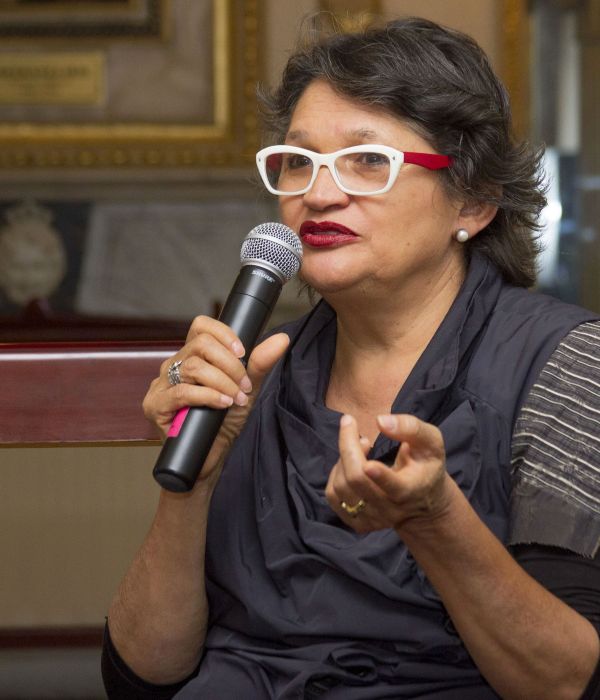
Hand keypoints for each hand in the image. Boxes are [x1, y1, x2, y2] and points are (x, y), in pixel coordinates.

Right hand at [143, 315, 288, 477]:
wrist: (210, 459)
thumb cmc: (224, 423)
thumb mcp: (246, 389)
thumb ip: (259, 364)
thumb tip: (282, 339)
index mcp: (191, 357)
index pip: (201, 327)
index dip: (224, 333)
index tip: (242, 353)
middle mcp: (173, 366)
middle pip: (200, 344)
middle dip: (230, 364)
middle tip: (244, 386)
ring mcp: (161, 385)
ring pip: (192, 366)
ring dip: (223, 382)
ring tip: (236, 399)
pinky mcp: (155, 406)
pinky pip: (181, 392)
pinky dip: (208, 396)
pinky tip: (223, 404)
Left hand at [325, 413, 452, 533]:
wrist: (424, 502)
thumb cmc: (426, 465)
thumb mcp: (430, 442)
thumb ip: (411, 428)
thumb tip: (380, 421)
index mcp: (410, 490)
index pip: (394, 487)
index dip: (380, 476)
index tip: (369, 464)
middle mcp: (390, 510)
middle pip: (356, 479)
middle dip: (347, 445)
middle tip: (350, 422)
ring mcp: (372, 519)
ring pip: (341, 486)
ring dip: (343, 457)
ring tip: (361, 444)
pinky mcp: (357, 522)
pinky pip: (333, 495)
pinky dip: (336, 473)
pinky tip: (351, 464)